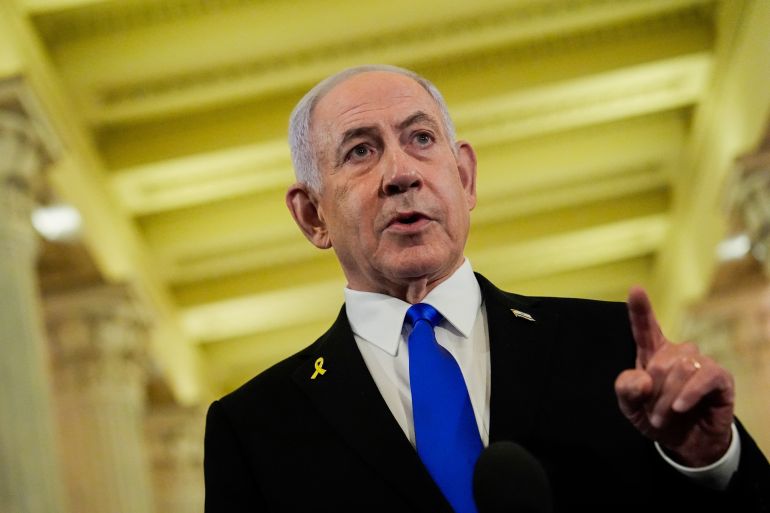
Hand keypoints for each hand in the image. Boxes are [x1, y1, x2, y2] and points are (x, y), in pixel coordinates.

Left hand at [614, 286, 734, 466]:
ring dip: (667, 399)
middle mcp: (677, 353)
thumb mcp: (631, 408)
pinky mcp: (720, 378)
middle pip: (659, 361)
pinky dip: (689, 393)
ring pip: (681, 369)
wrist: (685, 444)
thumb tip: (642, 378)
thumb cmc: (657, 418)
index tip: (635, 289)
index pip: (645, 327)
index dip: (640, 309)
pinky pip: (705, 377)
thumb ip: (626, 390)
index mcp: (652, 353)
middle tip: (652, 414)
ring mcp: (700, 363)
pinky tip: (680, 407)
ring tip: (663, 418)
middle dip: (652, 393)